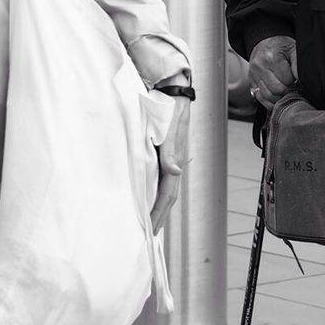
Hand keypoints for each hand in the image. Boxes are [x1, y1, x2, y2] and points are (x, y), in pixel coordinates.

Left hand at [151, 95, 190, 232]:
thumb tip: (176, 171)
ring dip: (157, 204)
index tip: (149, 229)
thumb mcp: (168, 128)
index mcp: (176, 160)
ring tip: (148, 219)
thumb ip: (170, 150)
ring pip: (164, 187)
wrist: (173, 90)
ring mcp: (171, 157)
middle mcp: (175, 162)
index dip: (159, 213)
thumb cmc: (169, 107)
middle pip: (167, 195)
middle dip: (158, 215)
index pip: (167, 195)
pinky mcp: (165, 151)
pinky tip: (148, 193)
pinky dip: (155, 190)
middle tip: (148, 233)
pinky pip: (160, 177)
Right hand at [246, 35, 297, 108]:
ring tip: (286, 92)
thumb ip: (298, 65)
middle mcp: (260, 67)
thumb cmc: (280, 45)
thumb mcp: (293, 49)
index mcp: (271, 58)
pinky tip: (277, 98)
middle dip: (287, 90)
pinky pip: (260, 97)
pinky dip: (269, 102)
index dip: (294, 81)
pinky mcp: (251, 81)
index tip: (296, 79)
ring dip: (279, 97)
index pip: (286, 80)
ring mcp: (254, 74)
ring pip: (267, 95)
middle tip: (292, 86)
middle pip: (276, 89)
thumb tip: (301, 81)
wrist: (265, 40)